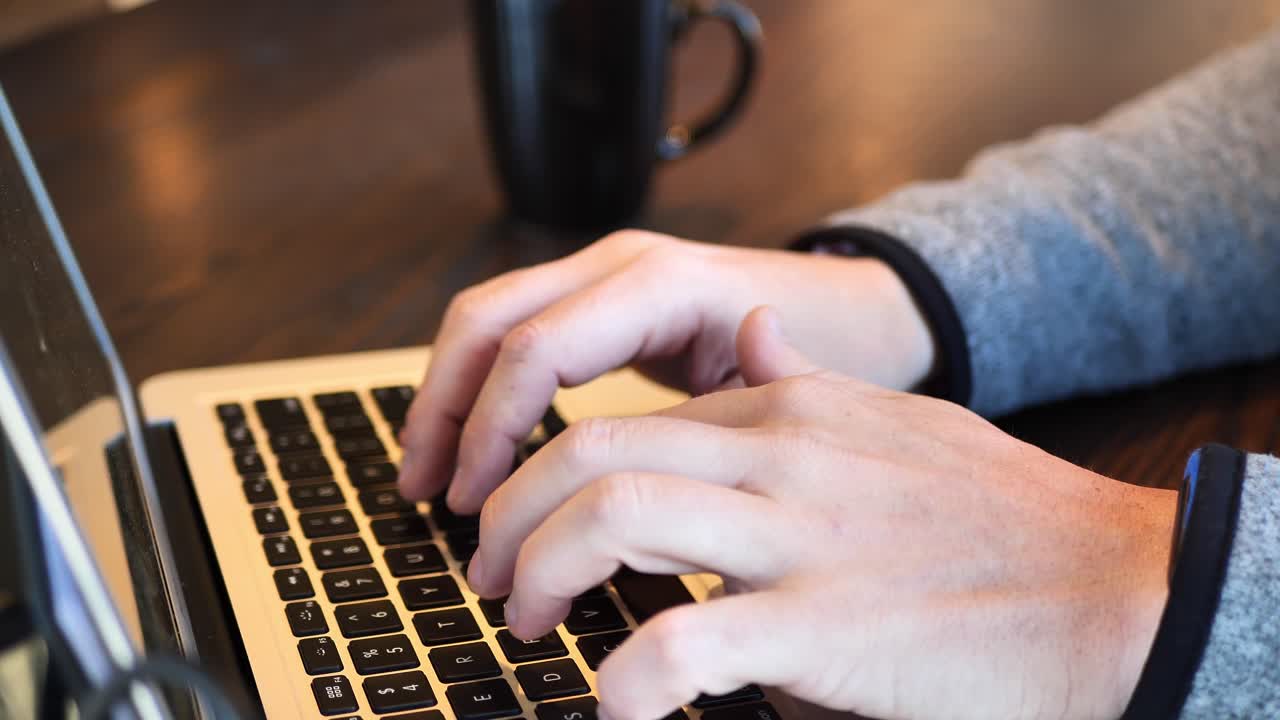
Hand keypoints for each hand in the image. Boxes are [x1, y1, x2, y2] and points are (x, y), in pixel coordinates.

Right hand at [397, 230, 934, 507]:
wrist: (861, 308)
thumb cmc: (833, 352)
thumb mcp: (782, 395)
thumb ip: (704, 426)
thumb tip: (618, 491)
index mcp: (658, 286)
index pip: (535, 349)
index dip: (491, 427)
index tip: (476, 501)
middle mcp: (619, 265)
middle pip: (487, 319)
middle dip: (443, 406)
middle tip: (425, 489)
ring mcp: (605, 274)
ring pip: (485, 319)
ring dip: (447, 395)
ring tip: (431, 475)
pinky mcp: (601, 299)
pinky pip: (514, 330)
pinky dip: (480, 385)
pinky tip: (475, 445)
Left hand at [467, 307, 1174, 719]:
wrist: (1106, 584)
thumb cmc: (998, 515)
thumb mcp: (896, 422)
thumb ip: (809, 380)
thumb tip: (754, 337)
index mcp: (788, 414)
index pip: (627, 422)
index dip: (548, 472)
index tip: (522, 523)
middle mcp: (780, 458)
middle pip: (594, 455)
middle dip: (513, 513)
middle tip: (491, 573)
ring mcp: (799, 537)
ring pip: (616, 518)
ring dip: (540, 571)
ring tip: (523, 620)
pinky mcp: (824, 625)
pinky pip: (684, 644)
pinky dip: (624, 679)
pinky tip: (611, 706)